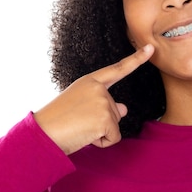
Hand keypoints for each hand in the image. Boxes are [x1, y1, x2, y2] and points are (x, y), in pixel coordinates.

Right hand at [34, 44, 154, 154]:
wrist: (41, 135)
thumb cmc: (56, 122)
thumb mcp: (80, 107)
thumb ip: (103, 105)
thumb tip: (124, 109)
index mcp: (89, 81)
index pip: (117, 69)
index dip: (136, 59)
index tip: (150, 48)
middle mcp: (98, 89)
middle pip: (115, 111)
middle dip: (99, 123)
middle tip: (76, 123)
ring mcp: (103, 103)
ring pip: (115, 126)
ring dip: (99, 134)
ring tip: (78, 129)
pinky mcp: (106, 119)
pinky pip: (114, 138)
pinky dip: (101, 143)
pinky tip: (84, 137)